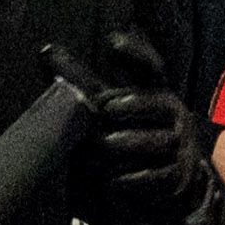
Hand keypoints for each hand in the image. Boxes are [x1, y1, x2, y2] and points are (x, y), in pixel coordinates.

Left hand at [64, 32, 212, 224]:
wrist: (163, 183)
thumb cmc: (128, 134)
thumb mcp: (109, 107)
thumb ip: (82, 81)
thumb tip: (46, 51)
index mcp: (155, 90)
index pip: (149, 65)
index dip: (135, 52)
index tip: (112, 41)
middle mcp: (173, 113)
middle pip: (151, 102)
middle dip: (129, 105)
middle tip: (106, 110)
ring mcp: (178, 144)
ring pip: (149, 140)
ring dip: (122, 145)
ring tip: (97, 151)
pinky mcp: (176, 175)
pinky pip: (152, 174)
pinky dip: (130, 178)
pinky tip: (110, 180)